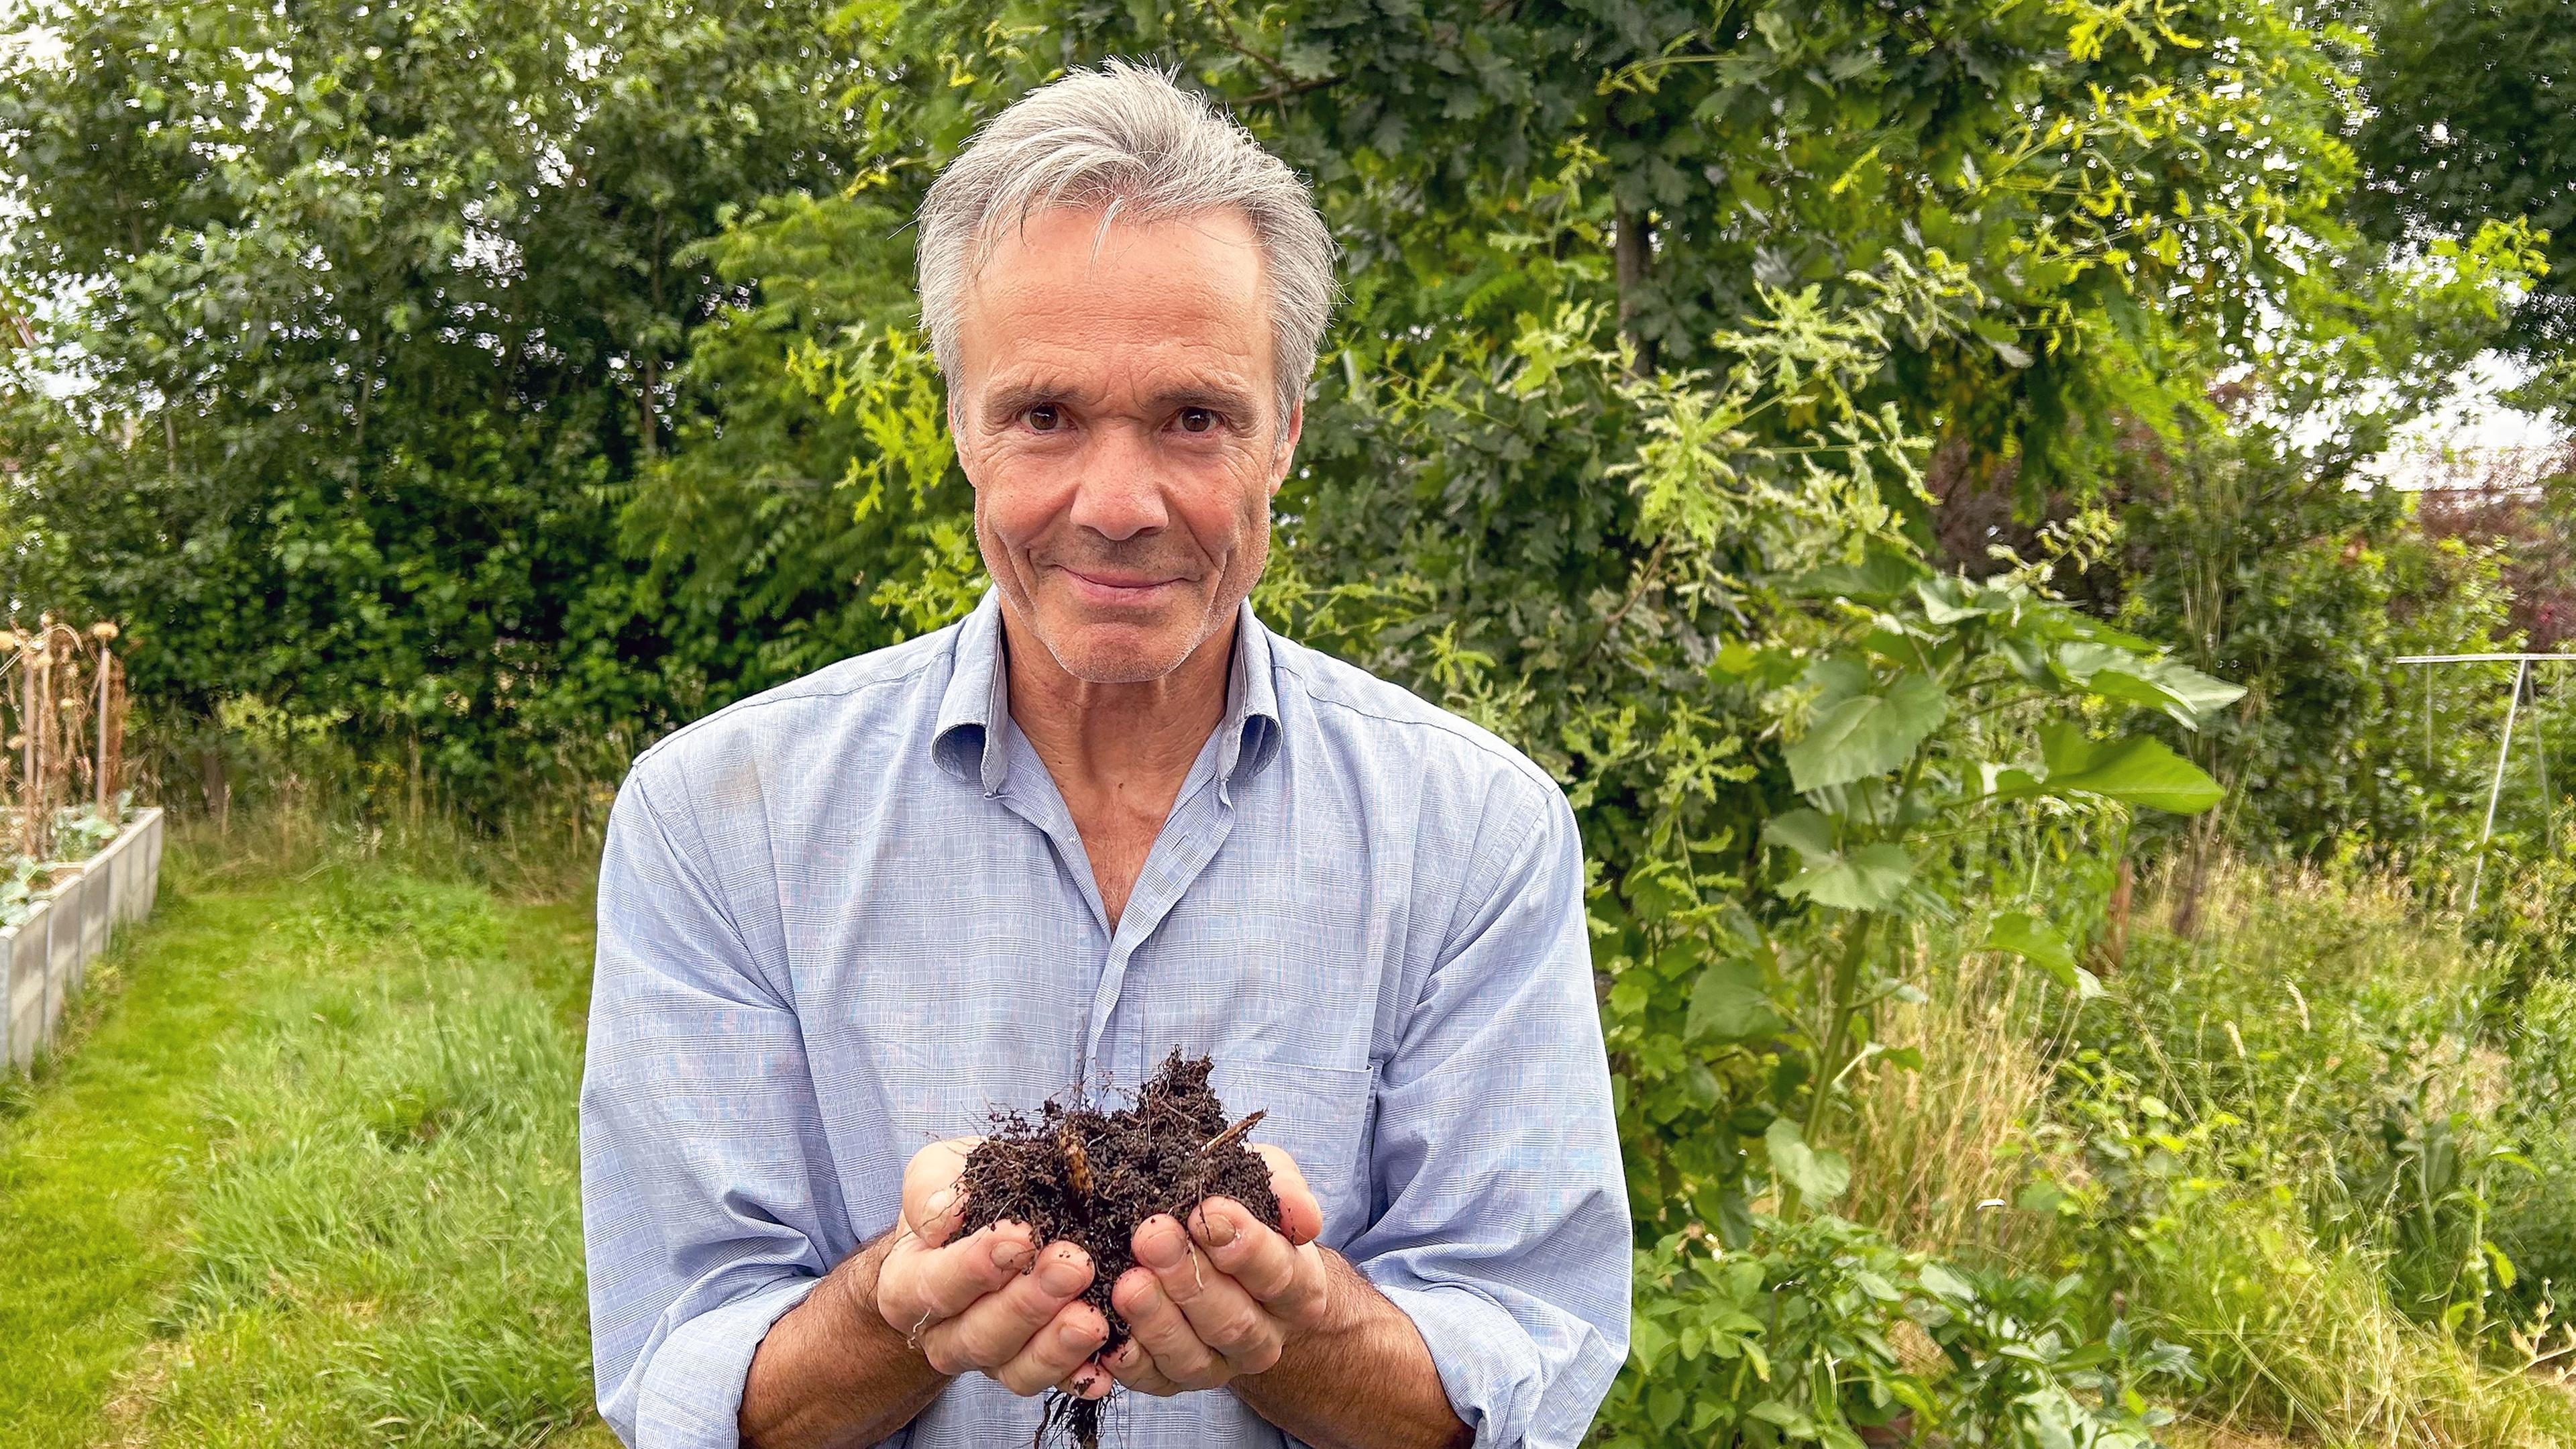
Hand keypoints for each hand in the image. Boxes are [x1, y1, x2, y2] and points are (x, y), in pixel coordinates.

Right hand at [872, 1137, 1111, 1396]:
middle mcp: (944, 1333)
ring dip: (1057, 1344)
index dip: (977, 1266)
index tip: (1022, 1236)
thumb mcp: (936, 1171)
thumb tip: (947, 1214)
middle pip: (979, 1335)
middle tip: (1074, 1266)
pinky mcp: (1030, 1368)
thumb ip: (931, 1189)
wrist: (987, 1217)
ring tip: (1093, 1318)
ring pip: (1015, 1369)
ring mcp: (989, 1357)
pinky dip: (1080, 1374)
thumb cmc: (961, 1195)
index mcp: (908, 1285)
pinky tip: (1106, 1366)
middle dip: (1029, 1303)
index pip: (935, 1285)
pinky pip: (1053, 1382)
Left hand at [1086, 1143, 1330, 1396]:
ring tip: (1128, 1282)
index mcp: (1297, 1290)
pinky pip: (1153, 1379)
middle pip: (1233, 1319)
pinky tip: (1112, 1334)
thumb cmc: (1244, 1213)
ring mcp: (1220, 1364)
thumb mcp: (1266, 1183)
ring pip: (1192, 1356)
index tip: (1208, 1212)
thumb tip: (1303, 1217)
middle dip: (1190, 1278)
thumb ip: (1284, 1188)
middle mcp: (1264, 1337)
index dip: (1245, 1246)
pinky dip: (1131, 1360)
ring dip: (1157, 1319)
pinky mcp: (1175, 1380)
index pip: (1279, 1274)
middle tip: (1153, 1237)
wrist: (1227, 1263)